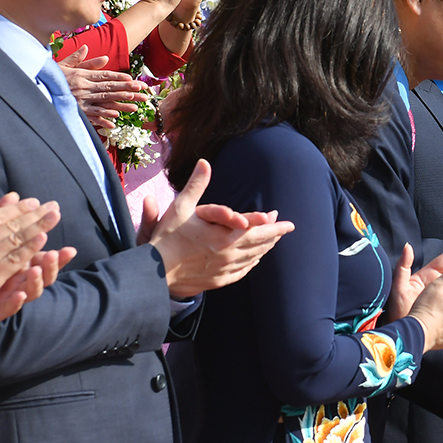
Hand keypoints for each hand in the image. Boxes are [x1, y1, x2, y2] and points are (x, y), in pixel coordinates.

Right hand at [0, 194, 63, 327]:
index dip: (16, 208)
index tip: (32, 201)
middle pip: (11, 225)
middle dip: (34, 214)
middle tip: (52, 206)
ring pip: (16, 240)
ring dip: (37, 227)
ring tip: (54, 217)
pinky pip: (14, 261)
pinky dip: (29, 249)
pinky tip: (43, 240)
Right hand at [57, 47, 149, 128]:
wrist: (35, 87)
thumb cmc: (49, 76)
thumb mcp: (63, 64)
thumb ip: (78, 58)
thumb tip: (88, 48)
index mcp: (81, 75)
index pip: (105, 76)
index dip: (119, 78)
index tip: (133, 79)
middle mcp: (83, 87)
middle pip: (109, 88)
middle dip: (128, 90)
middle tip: (143, 92)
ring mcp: (80, 100)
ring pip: (104, 102)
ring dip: (121, 104)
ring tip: (135, 106)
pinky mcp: (75, 111)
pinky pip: (92, 115)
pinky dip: (103, 118)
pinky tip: (115, 120)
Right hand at [139, 159, 294, 296]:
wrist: (155, 272)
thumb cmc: (167, 237)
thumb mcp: (180, 207)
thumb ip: (196, 184)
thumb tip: (204, 161)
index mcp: (224, 236)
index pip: (258, 230)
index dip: (274, 226)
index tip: (288, 222)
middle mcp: (228, 254)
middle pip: (260, 244)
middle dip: (275, 235)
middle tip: (287, 229)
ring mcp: (225, 269)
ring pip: (253, 258)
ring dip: (265, 248)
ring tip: (273, 241)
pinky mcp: (219, 280)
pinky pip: (242, 271)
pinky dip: (252, 262)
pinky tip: (255, 259)